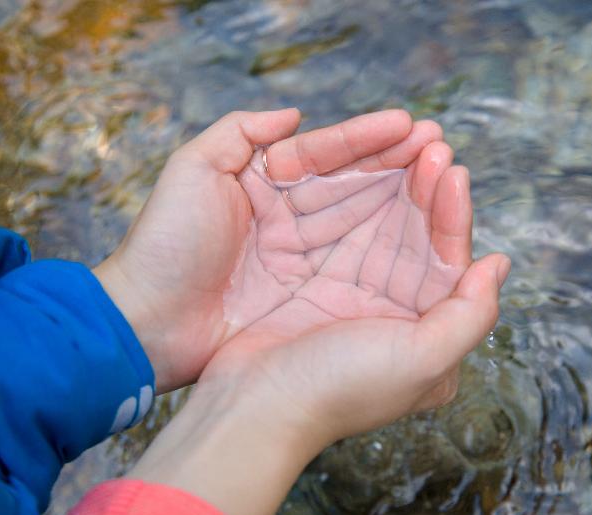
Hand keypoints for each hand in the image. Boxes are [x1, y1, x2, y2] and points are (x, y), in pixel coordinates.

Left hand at [94, 109, 443, 391]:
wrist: (148, 322)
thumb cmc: (164, 244)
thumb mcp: (192, 171)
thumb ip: (239, 132)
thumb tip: (292, 116)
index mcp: (262, 184)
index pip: (324, 154)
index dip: (366, 139)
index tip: (409, 127)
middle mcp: (287, 218)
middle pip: (351, 184)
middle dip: (397, 165)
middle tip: (440, 147)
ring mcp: (300, 257)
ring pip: (361, 220)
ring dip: (402, 201)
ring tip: (443, 178)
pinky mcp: (307, 295)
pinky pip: (356, 264)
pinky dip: (389, 247)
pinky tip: (420, 231)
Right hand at [203, 139, 509, 445]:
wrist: (255, 406)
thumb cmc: (340, 388)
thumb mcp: (424, 360)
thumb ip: (472, 315)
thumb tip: (499, 264)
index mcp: (428, 337)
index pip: (450, 263)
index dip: (453, 215)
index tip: (453, 169)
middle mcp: (396, 317)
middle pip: (418, 241)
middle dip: (426, 192)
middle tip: (432, 142)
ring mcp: (354, 300)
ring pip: (383, 232)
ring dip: (395, 188)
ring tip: (406, 142)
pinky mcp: (315, 287)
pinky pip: (344, 235)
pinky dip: (355, 202)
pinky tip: (364, 170)